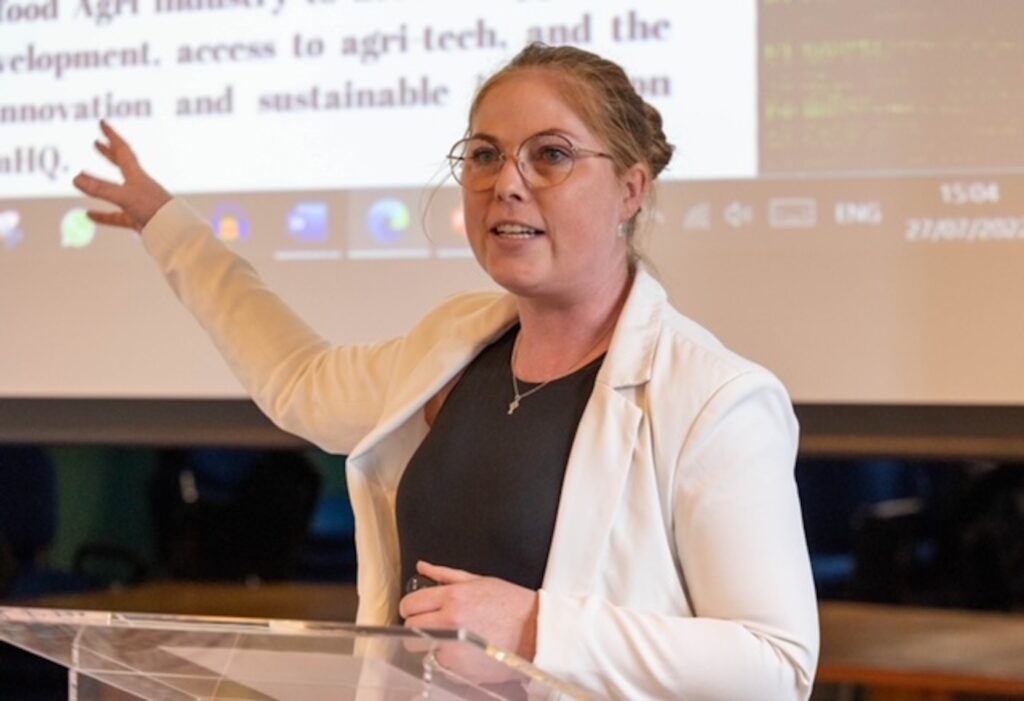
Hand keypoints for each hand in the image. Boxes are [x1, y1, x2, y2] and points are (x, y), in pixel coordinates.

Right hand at [72, 120, 171, 231]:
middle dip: (108, 153)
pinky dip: (102, 216)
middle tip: (96, 142)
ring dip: (99, 183)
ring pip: (115, 191)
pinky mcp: (137, 219)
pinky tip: (89, 216)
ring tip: (84, 178)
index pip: (122, 150)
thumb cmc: (154, 209)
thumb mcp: (124, 196)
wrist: (175, 231)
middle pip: (121, 165)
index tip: (102, 122)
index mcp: (136, 174)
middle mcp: (137, 185)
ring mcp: (137, 202)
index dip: (111, 135)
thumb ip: (100, 188)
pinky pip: (115, 216)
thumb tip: (75, 179)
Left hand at [400, 561, 538, 660]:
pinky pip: (441, 664)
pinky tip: (465, 650)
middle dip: (416, 624)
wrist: (536, 632)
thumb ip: (445, 575)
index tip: (415, 609)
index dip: (409, 606)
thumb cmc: (511, 605)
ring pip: (422, 648)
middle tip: (432, 623)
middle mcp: (449, 624)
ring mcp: (453, 649)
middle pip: (409, 628)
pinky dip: (448, 659)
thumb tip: (422, 567)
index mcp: (453, 598)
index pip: (410, 604)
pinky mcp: (460, 670)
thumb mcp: (479, 581)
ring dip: (432, 643)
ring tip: (453, 637)